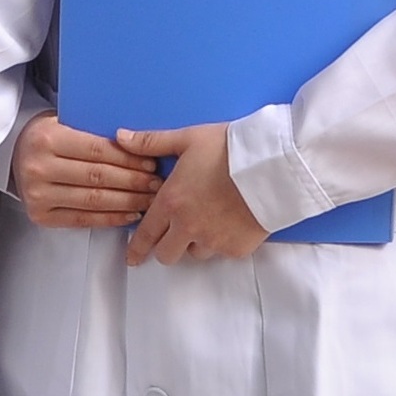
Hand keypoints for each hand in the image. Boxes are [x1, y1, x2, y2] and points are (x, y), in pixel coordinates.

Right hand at [12, 111, 159, 228]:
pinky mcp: (40, 215)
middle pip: (98, 177)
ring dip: (127, 202)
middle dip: (133, 181)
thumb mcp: (63, 122)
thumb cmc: (47, 136)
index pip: (97, 150)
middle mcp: (39, 167)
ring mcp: (38, 194)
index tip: (151, 162)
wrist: (14, 155)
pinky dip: (110, 218)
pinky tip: (130, 214)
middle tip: (157, 183)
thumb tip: (138, 143)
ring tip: (149, 200)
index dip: (128, 158)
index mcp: (47, 138)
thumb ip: (92, 130)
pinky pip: (83, 219)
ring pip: (93, 200)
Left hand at [118, 124, 267, 265]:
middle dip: (167, 245)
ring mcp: (213, 241)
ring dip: (196, 242)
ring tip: (210, 218)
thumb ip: (151, 142)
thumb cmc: (229, 148)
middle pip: (166, 254)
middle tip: (176, 232)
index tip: (132, 257)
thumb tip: (121, 138)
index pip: (145, 235)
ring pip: (195, 253)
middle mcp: (188, 227)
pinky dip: (223, 241)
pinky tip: (231, 221)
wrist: (274, 164)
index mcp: (171, 203)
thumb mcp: (188, 139)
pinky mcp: (237, 248)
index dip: (136, 249)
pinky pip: (223, 252)